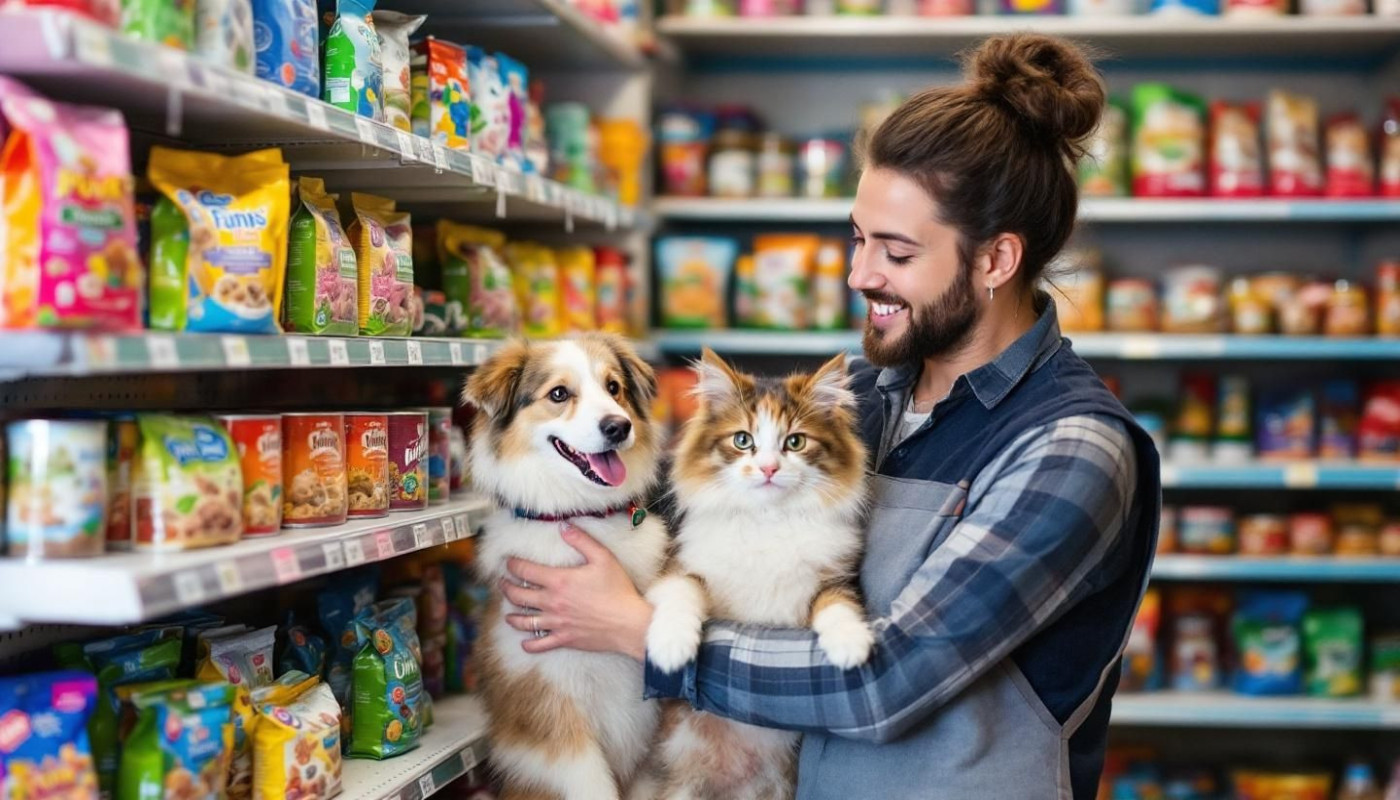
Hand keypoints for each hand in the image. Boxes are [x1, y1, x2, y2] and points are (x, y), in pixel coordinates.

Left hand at [501, 525, 652, 659]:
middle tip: (503, 583)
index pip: (525, 570)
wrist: (628, 623)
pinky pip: (539, 644)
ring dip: (512, 616)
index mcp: (559, 581)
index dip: (512, 564)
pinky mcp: (564, 639)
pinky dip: (528, 644)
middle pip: (518, 595)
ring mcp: (556, 623)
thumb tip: (564, 527)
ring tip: (508, 612)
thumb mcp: (603, 558)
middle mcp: (552, 602)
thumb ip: (581, 540)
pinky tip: (524, 641)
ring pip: (523, 621)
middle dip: (506, 588)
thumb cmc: (617, 590)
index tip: (508, 562)